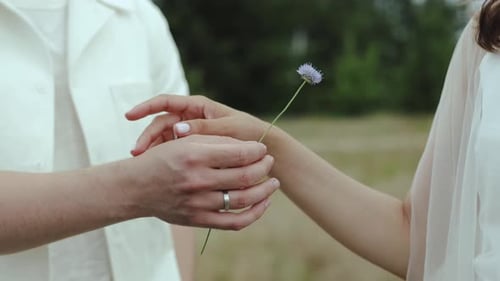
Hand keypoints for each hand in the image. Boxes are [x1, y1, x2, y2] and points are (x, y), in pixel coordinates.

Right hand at [125, 134, 277, 229]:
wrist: (136, 187)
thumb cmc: (162, 159)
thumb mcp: (185, 141)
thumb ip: (215, 141)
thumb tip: (249, 148)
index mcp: (195, 155)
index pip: (239, 153)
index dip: (257, 150)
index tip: (262, 149)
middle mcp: (198, 180)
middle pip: (245, 176)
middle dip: (264, 168)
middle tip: (269, 162)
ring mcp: (198, 202)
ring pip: (244, 199)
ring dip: (265, 191)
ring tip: (273, 183)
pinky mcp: (198, 219)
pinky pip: (234, 222)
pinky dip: (254, 214)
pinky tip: (263, 204)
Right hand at [126, 95, 268, 155]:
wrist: (259, 147)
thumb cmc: (248, 131)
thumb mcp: (227, 128)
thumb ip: (206, 128)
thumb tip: (179, 131)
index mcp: (196, 106)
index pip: (166, 102)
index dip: (147, 106)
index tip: (130, 115)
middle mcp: (190, 119)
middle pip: (161, 124)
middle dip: (147, 136)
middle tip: (137, 152)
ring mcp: (188, 136)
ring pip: (163, 141)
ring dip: (152, 150)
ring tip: (143, 164)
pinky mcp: (190, 150)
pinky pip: (172, 153)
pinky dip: (163, 160)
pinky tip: (155, 171)